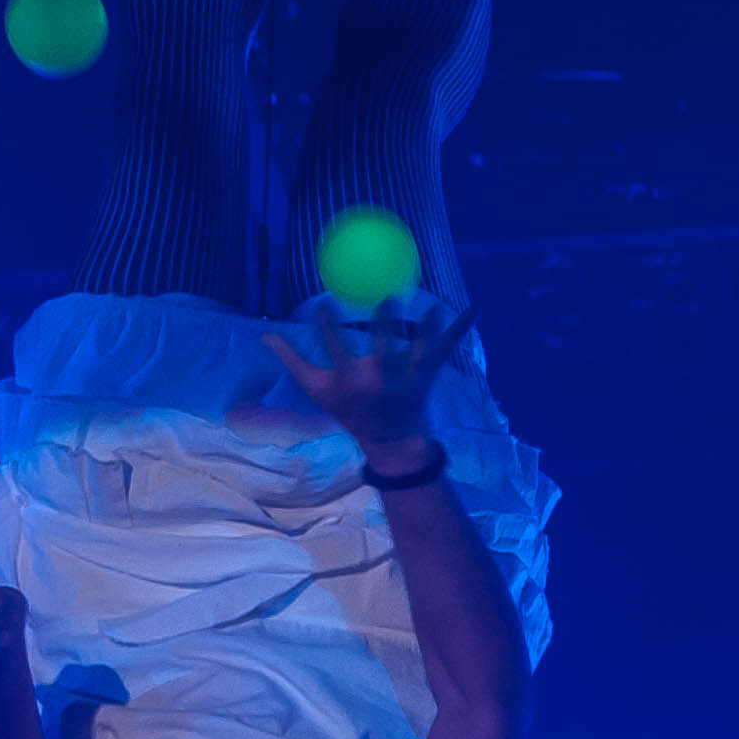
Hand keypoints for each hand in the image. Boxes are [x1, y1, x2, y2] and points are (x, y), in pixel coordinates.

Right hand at [262, 302, 472, 447]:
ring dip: (426, 329)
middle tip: (386, 298)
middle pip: (381, 349)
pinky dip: (459, 329)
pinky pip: (444, 348)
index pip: (335, 349)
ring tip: (430, 307)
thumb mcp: (316, 390)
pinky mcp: (427, 375)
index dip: (328, 327)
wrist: (390, 440)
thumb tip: (265, 334)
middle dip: (383, 326)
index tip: (323, 306)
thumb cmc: (348, 411)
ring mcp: (405, 379)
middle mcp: (378, 381)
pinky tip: (474, 308)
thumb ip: (292, 360)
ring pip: (416, 349)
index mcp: (350, 381)